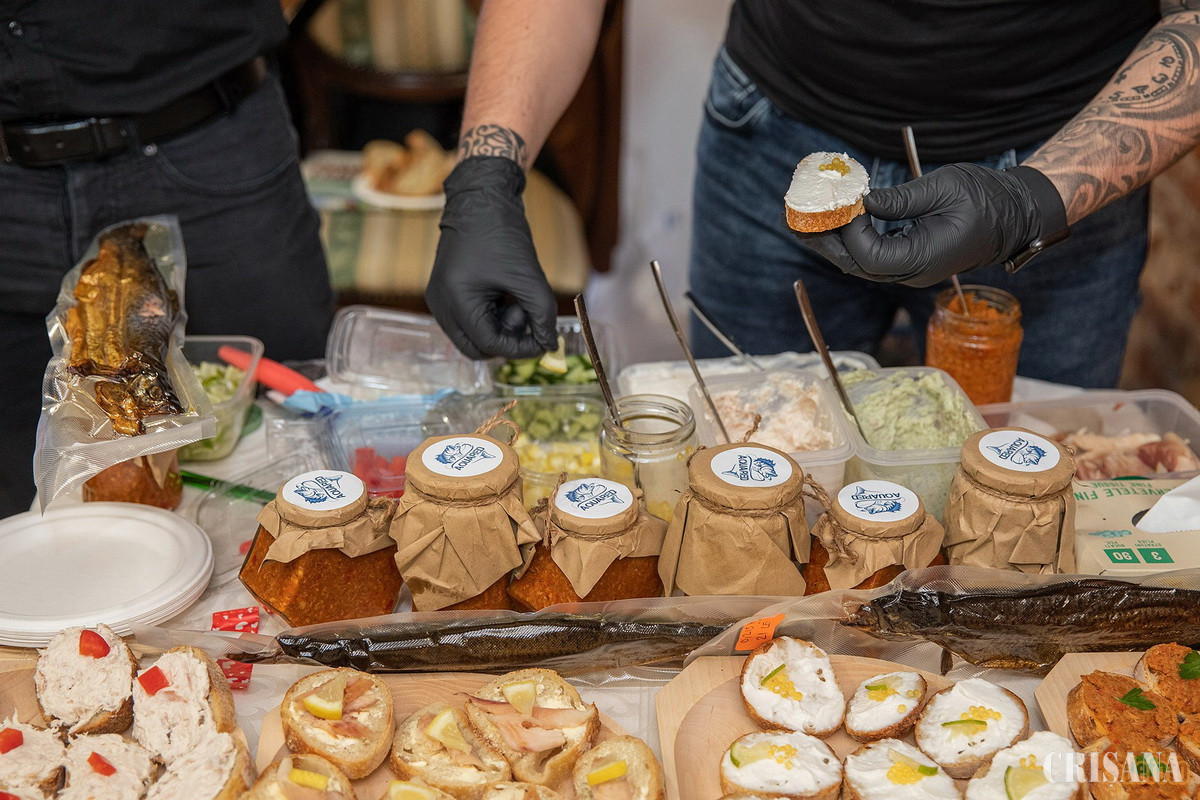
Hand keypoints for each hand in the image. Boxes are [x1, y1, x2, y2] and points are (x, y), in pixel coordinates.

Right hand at [426, 156, 557, 358]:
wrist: (480, 197)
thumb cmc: (502, 231)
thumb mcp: (529, 275)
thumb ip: (542, 313)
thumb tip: (548, 344)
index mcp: (456, 300)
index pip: (488, 344)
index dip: (520, 348)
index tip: (544, 341)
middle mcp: (440, 305)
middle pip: (476, 347)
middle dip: (507, 339)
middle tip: (527, 316)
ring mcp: (439, 300)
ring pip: (473, 336)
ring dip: (500, 326)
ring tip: (516, 297)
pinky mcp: (445, 293)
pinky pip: (469, 320)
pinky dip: (491, 316)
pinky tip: (505, 293)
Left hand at [799, 164, 1067, 287]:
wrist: (1014, 216)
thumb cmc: (987, 198)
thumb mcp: (945, 188)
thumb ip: (901, 199)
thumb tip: (862, 201)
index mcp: (923, 259)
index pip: (870, 256)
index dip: (850, 230)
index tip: (845, 201)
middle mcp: (911, 273)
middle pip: (856, 266)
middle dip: (824, 241)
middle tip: (797, 215)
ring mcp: (908, 271)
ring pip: (858, 264)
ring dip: (830, 243)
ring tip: (803, 218)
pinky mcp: (907, 262)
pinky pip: (869, 257)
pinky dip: (847, 240)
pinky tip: (831, 221)